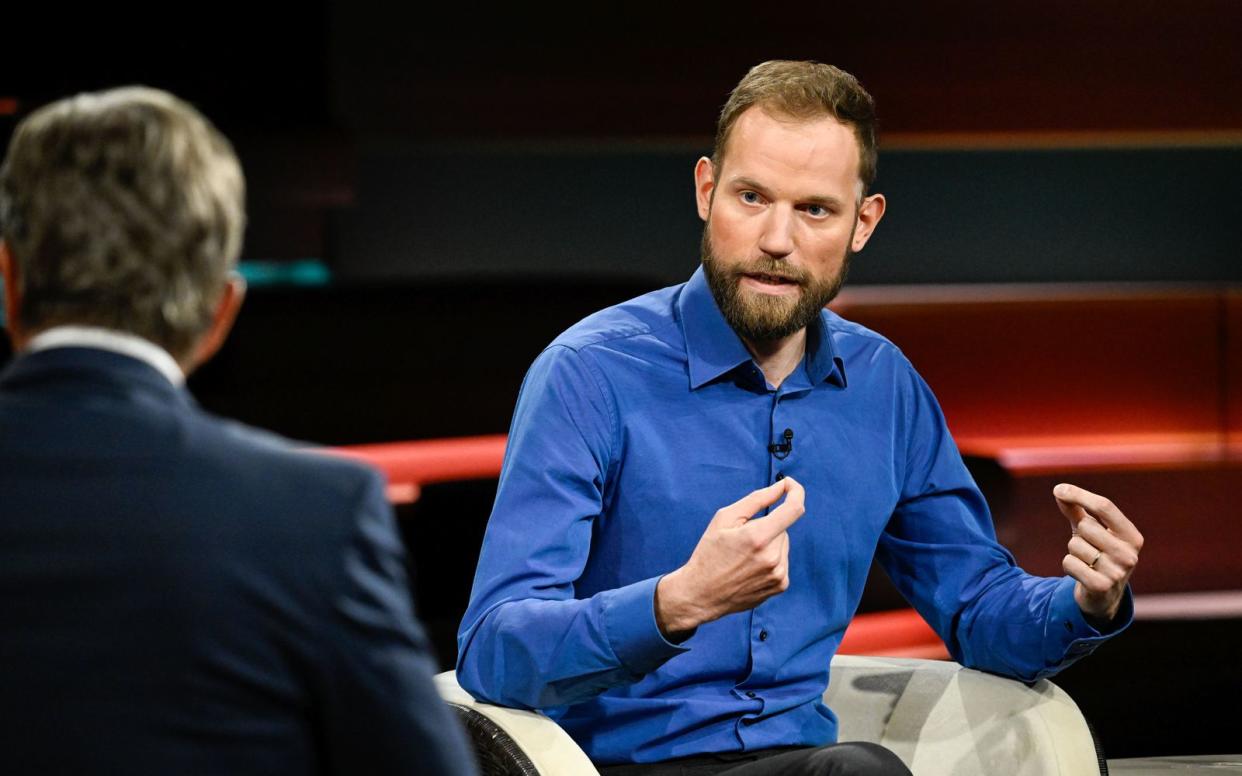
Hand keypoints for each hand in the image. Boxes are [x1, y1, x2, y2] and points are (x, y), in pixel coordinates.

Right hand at [655, 477, 805, 638]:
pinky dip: (771, 559)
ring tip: (745, 557)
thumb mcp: (724, 519)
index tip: (789, 484)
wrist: (701, 594)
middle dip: (767, 527)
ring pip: (783, 544)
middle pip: (783, 528)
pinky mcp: (780, 586)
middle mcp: (772, 557)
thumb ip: (756, 499)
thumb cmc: (709, 553)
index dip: (796, 492)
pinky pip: (783, 560)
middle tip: (742, 540)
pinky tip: (751, 568)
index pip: (794, 509)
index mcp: (758, 537)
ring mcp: (778, 574)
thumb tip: (781, 486)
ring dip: (769, 544)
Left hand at [1054, 483, 1143, 622]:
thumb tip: (1059, 490)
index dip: (1079, 495)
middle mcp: (1129, 554)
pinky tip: (1081, 573)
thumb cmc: (1097, 554)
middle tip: (1088, 548)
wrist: (1103, 595)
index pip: (1105, 506)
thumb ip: (1076, 510)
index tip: (1058, 489)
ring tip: (1087, 562)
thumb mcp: (1090, 531)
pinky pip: (1069, 562)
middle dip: (1078, 535)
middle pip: (1086, 527)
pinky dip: (1069, 565)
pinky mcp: (1100, 586)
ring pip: (1075, 545)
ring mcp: (1117, 572)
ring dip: (1074, 552)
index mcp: (1132, 536)